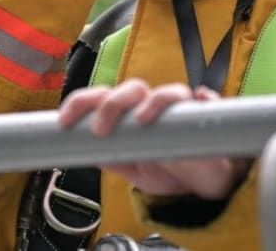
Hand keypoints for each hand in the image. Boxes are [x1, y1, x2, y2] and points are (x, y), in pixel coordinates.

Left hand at [58, 78, 250, 199]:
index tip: (64, 121)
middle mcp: (153, 105)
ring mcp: (181, 110)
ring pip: (170, 92)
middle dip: (113, 103)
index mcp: (129, 113)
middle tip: (102, 129)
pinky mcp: (207, 120)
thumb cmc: (165, 168)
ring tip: (143, 118)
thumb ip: (110, 156)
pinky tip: (202, 98)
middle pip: (133, 89)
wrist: (200, 186)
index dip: (82, 102)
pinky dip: (206, 97)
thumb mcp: (131, 166)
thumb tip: (79, 149)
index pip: (103, 97)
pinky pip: (211, 102)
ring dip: (155, 100)